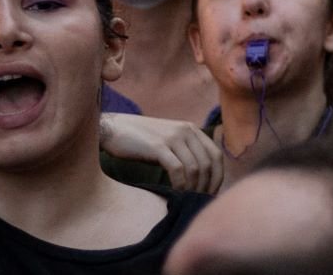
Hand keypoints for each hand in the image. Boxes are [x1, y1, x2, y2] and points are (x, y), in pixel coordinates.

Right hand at [99, 112, 227, 195]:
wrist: (115, 129)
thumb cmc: (141, 141)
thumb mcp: (168, 142)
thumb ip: (184, 152)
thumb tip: (199, 178)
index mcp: (191, 129)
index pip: (216, 154)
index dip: (218, 176)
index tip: (212, 194)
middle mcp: (186, 131)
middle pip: (208, 163)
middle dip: (207, 185)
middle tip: (200, 202)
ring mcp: (173, 137)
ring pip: (194, 167)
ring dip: (194, 188)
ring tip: (188, 200)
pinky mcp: (158, 146)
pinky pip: (177, 169)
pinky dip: (180, 184)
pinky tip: (176, 194)